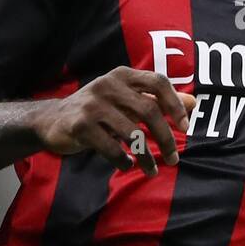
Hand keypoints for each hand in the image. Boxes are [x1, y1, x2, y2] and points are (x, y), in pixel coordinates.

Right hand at [32, 66, 195, 175]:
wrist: (51, 120)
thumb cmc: (98, 110)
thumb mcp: (126, 100)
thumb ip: (158, 100)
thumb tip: (193, 103)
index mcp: (123, 75)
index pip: (157, 82)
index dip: (175, 104)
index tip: (185, 127)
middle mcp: (108, 85)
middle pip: (148, 110)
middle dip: (165, 138)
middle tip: (174, 158)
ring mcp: (92, 104)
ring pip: (131, 133)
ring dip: (146, 156)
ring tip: (153, 170)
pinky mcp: (79, 125)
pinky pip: (110, 147)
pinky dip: (123, 160)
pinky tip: (127, 165)